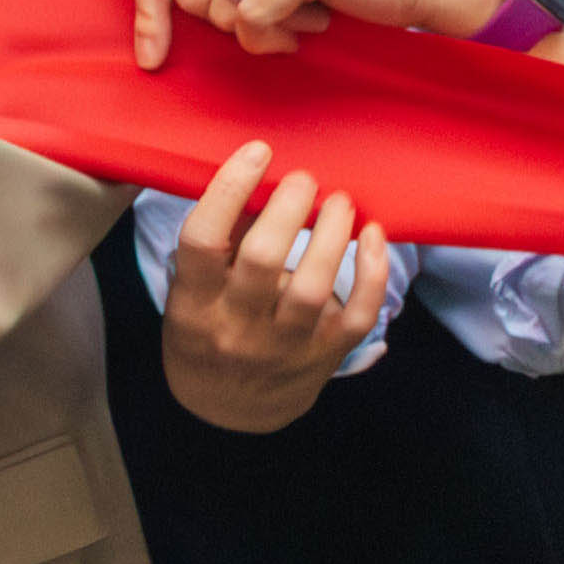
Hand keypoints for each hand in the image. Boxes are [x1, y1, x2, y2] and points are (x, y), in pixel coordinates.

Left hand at [132, 0, 563, 67]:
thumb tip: (150, 10)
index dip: (146, 9)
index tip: (151, 54)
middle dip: (226, 21)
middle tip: (278, 7)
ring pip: (219, 12)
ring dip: (261, 29)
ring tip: (303, 7)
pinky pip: (253, 21)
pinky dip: (279, 37)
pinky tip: (315, 18)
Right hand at [161, 140, 394, 435]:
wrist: (228, 410)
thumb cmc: (206, 332)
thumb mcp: (190, 292)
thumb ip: (220, 243)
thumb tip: (257, 179)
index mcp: (194, 305)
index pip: (202, 241)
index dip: (229, 190)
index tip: (256, 152)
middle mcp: (237, 327)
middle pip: (263, 260)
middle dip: (289, 208)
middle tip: (303, 179)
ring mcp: (284, 346)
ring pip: (315, 287)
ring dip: (331, 234)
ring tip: (339, 201)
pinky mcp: (325, 356)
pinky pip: (358, 314)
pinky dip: (372, 273)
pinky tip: (373, 235)